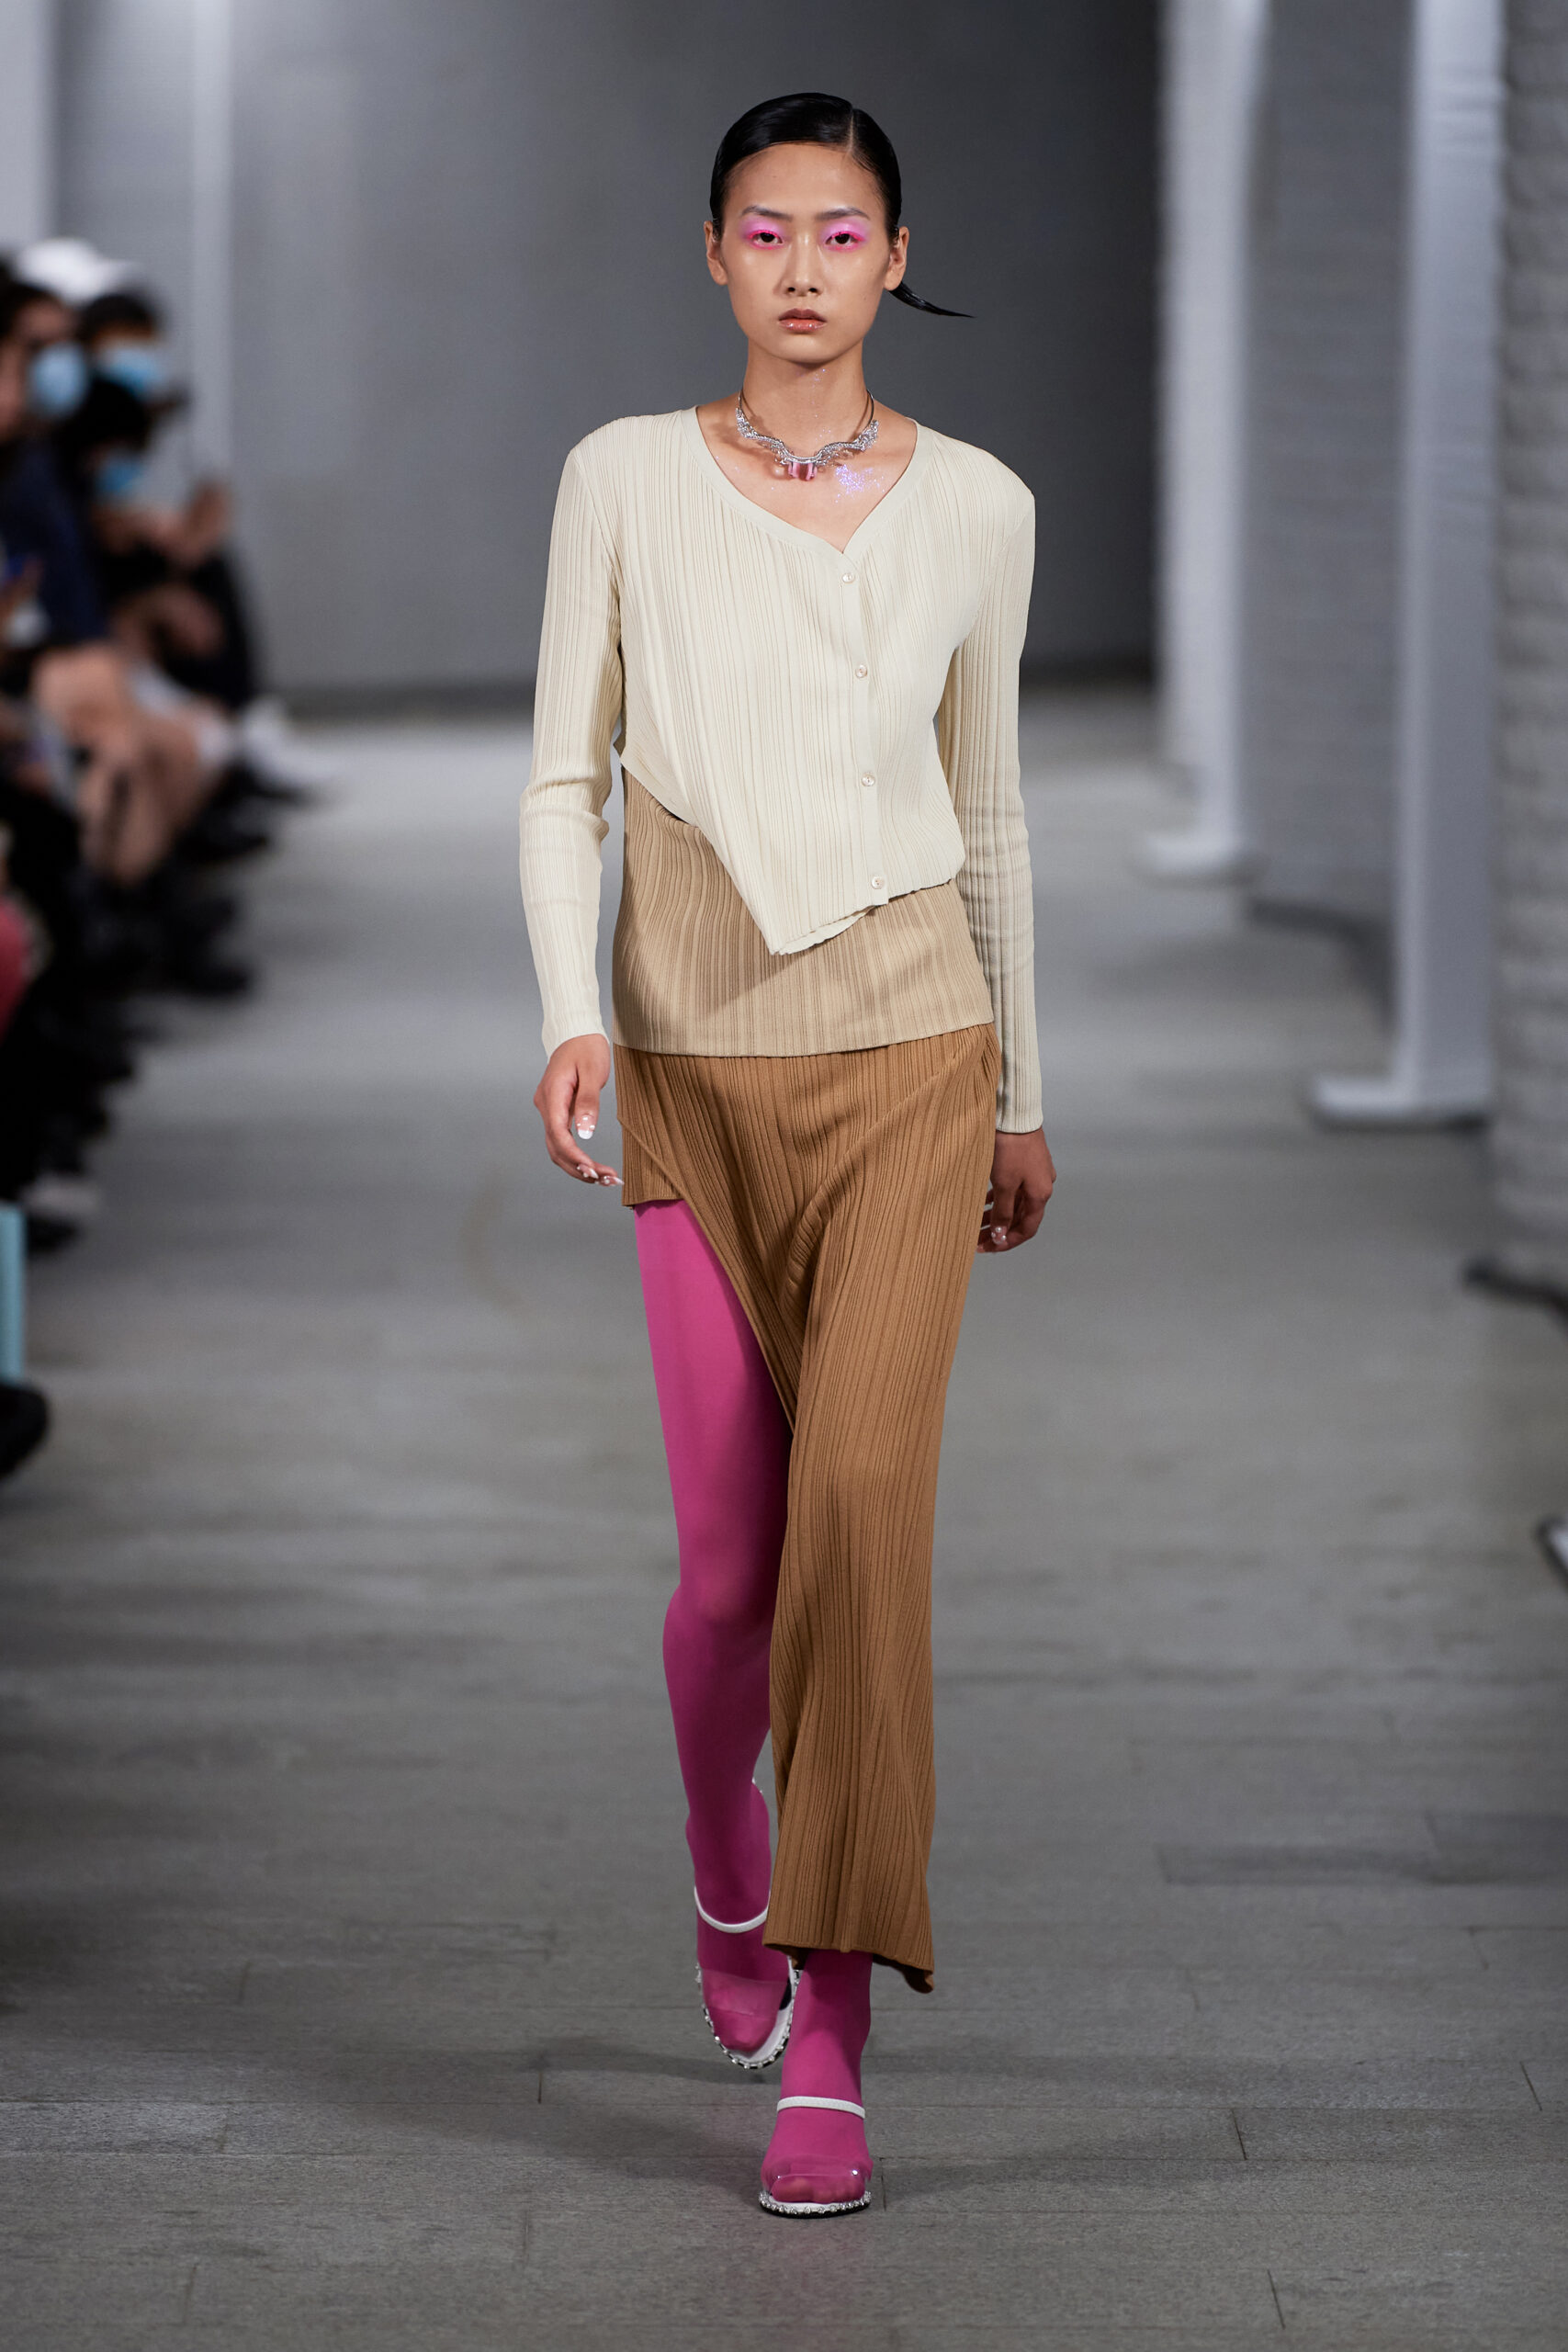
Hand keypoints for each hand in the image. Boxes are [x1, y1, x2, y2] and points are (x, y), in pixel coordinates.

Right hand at [532, 1033, 621, 1189]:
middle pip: (556, 1148)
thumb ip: (588, 1102)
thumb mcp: (592, 1071)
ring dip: (578, 1167)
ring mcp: (549, 1109)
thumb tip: (586, 1134)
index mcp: (552, 1095)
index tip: (594, 1171)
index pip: (558, 1135)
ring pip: (558, 1148)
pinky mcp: (556, 1111)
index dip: (575, 1157)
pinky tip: (594, 1166)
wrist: (576, 1032)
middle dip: (579, 1169)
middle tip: (607, 1181)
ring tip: (605, 1178)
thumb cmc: (586, 1048)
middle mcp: (546, 1105)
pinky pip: (562, 1140)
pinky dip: (577, 1156)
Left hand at [979, 1126, 1054, 1252]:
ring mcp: (1034, 1175)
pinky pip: (1013, 1189)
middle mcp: (1041, 1187)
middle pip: (1019, 1218)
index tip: (989, 1248)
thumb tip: (1001, 1235)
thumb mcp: (1004, 1184)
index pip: (1026, 1229)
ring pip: (1014, 1203)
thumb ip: (1003, 1212)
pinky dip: (999, 1199)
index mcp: (1040, 1195)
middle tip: (977, 1240)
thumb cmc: (1011, 1147)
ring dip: (997, 1215)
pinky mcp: (1025, 1163)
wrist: (1015, 1115)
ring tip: (976, 1224)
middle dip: (998, 1231)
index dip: (1007, 1243)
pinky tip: (984, 1202)